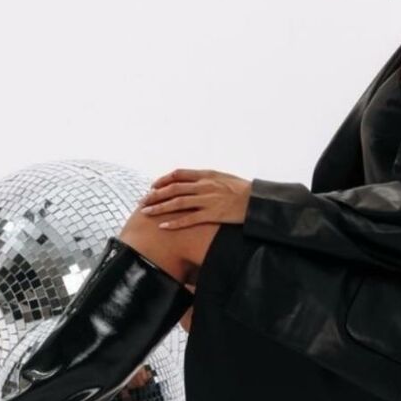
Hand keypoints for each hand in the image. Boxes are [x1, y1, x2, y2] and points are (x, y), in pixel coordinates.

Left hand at [137, 168, 252, 229]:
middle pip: (173, 188)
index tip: (153, 186)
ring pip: (177, 203)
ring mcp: (207, 200)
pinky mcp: (212, 214)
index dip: (163, 180)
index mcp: (206, 174)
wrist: (256, 200)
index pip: (179, 174)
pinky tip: (164, 226)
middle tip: (143, 201)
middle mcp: (204, 185)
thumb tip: (193, 181)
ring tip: (147, 213)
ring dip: (159, 208)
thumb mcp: (223, 177)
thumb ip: (207, 178)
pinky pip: (189, 219)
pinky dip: (175, 223)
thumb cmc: (242, 189)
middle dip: (156, 195)